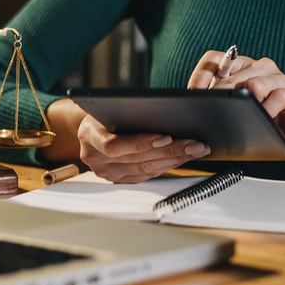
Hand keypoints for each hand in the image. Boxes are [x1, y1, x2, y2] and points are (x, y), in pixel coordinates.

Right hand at [77, 115, 210, 182]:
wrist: (93, 127)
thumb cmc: (105, 112)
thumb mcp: (112, 105)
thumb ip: (131, 111)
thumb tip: (166, 113)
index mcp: (89, 136)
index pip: (114, 145)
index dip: (141, 143)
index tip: (166, 137)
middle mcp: (95, 158)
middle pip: (137, 158)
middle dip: (171, 151)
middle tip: (194, 144)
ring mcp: (106, 172)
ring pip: (145, 169)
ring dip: (175, 159)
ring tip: (195, 150)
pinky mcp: (119, 179)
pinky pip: (146, 175)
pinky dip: (167, 166)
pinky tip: (183, 158)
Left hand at [187, 51, 284, 177]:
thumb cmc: (263, 119)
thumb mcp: (237, 108)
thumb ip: (220, 101)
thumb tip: (193, 108)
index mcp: (242, 66)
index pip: (215, 58)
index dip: (201, 74)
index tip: (192, 93)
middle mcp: (260, 67)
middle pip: (231, 76)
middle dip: (217, 96)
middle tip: (211, 112)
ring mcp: (279, 78)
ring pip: (253, 84)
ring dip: (244, 103)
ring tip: (241, 117)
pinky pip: (278, 97)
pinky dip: (267, 111)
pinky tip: (264, 120)